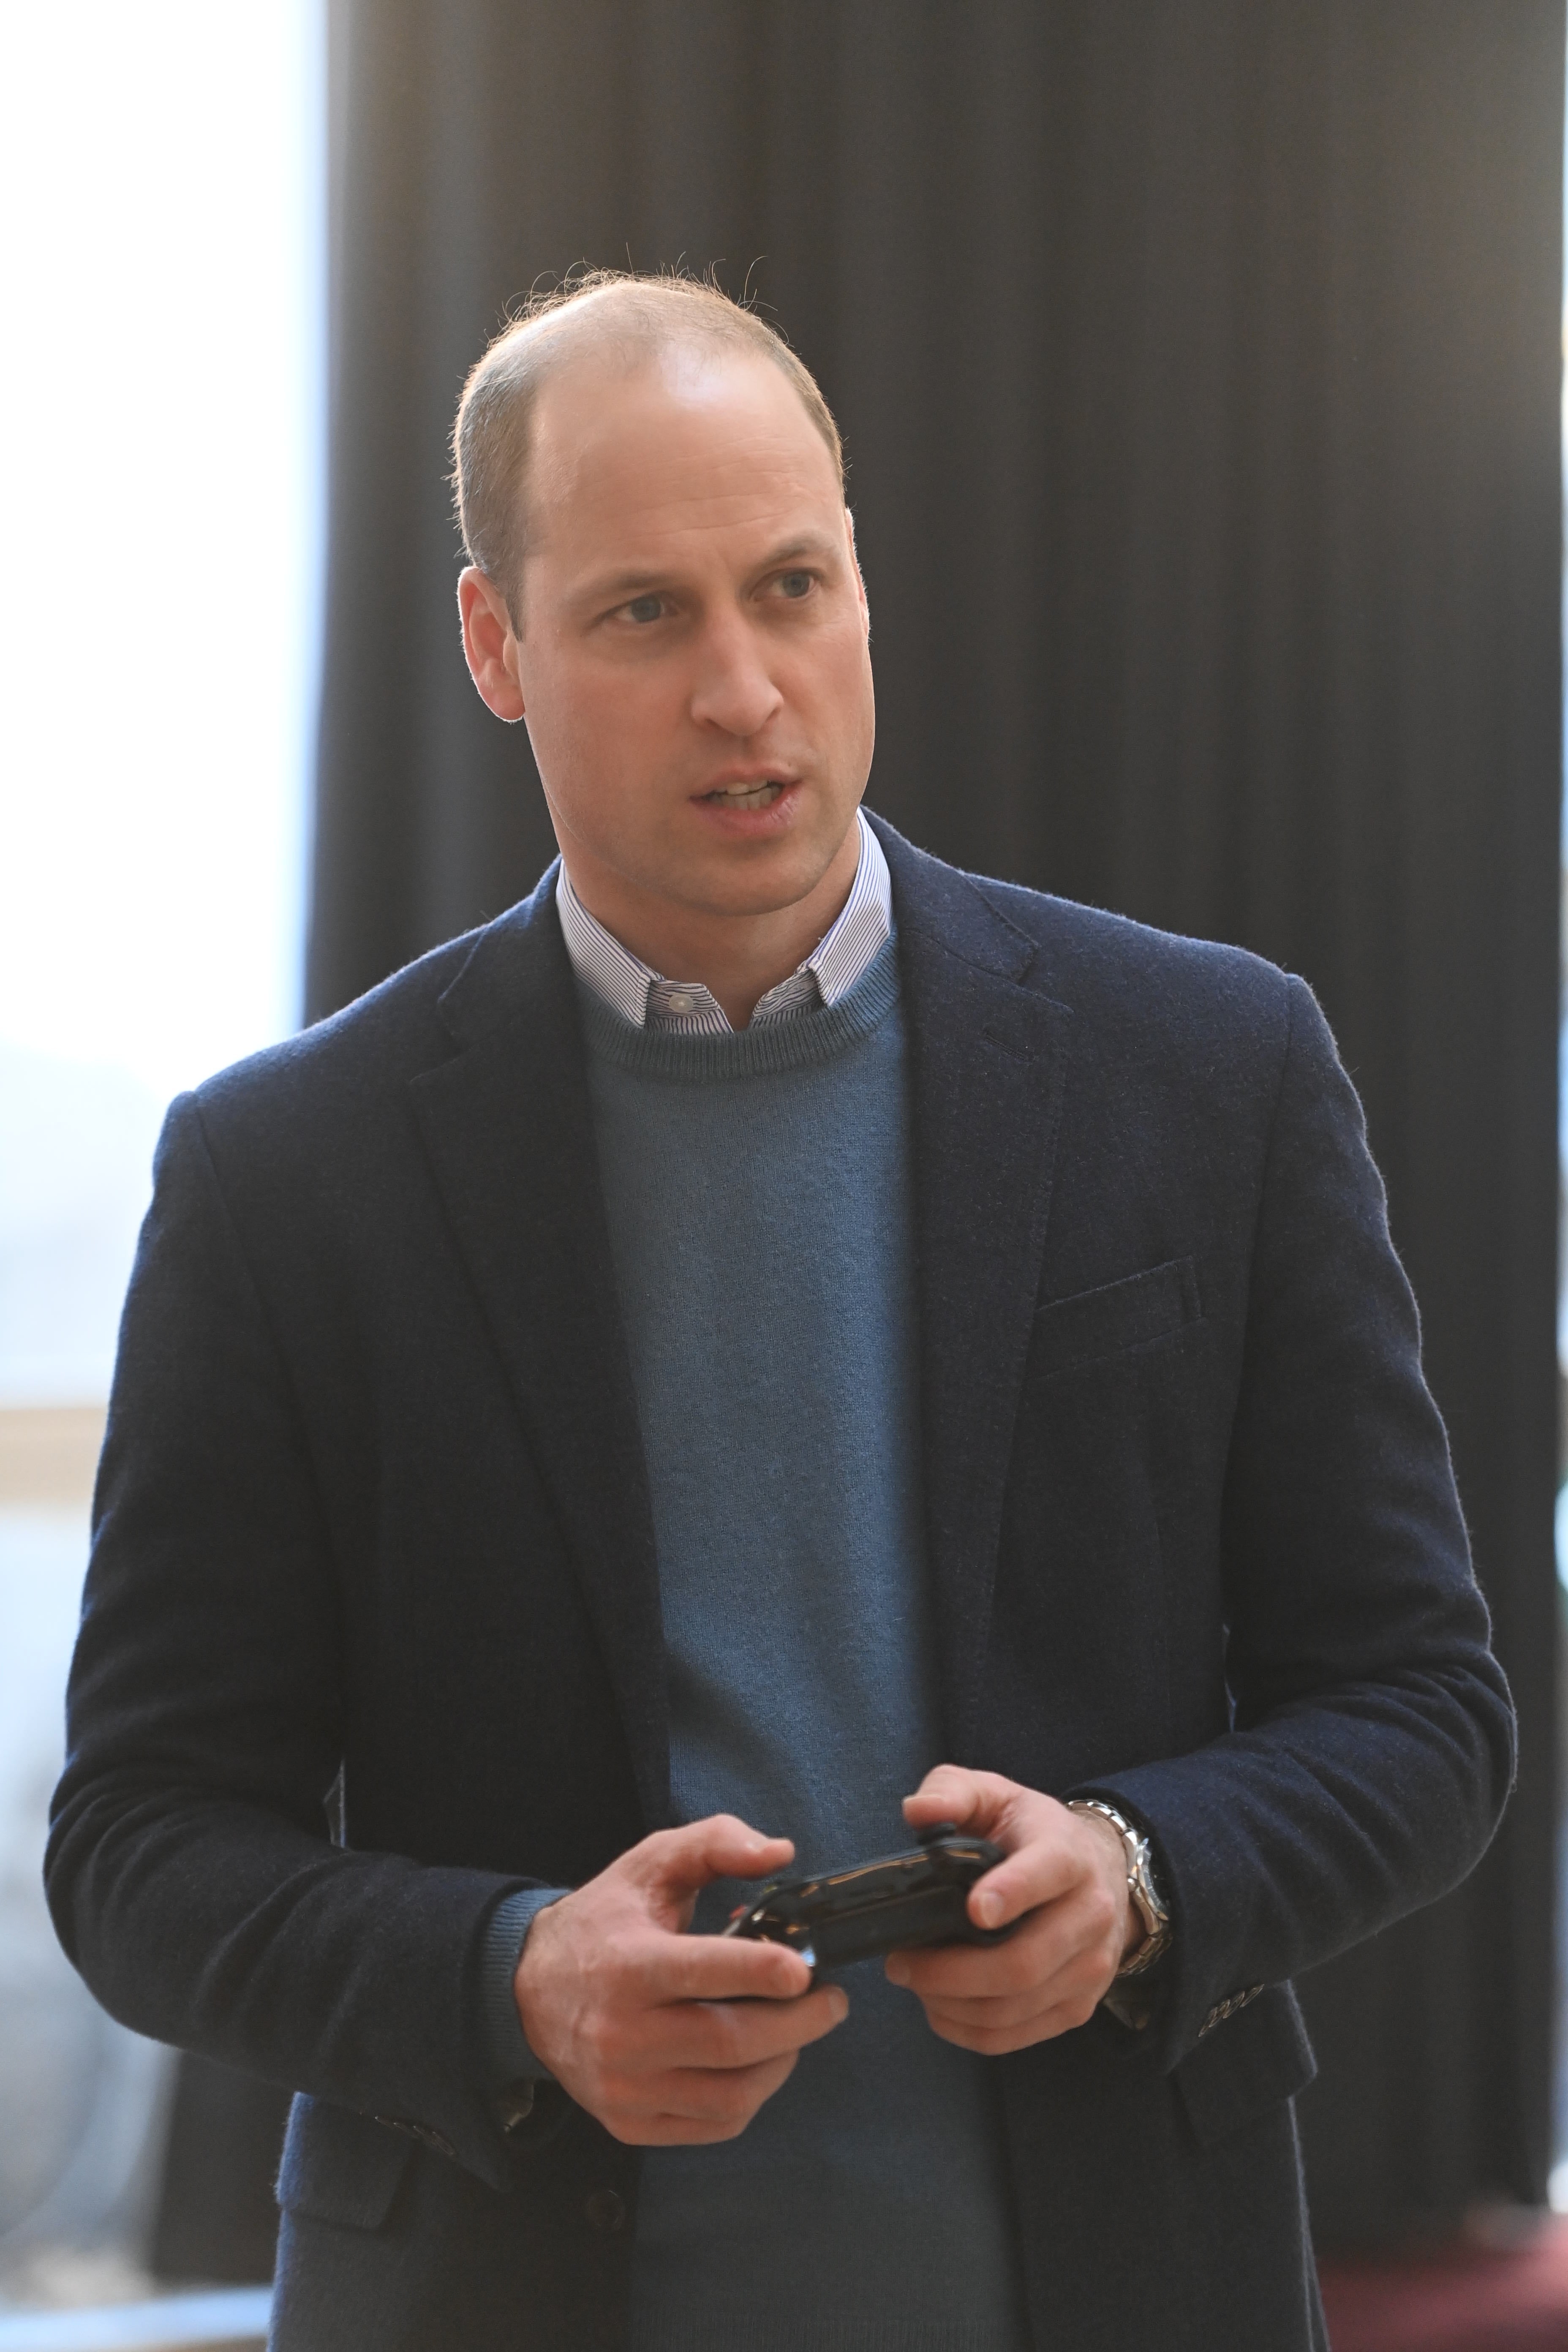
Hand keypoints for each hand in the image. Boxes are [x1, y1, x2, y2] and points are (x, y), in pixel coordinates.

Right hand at [515, 1815, 848, 2144]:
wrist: (529, 1988)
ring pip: (730, 2095)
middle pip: (730, 2043)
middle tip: (831, 2001)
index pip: (702, 1973)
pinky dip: (751, 2098)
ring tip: (798, 2030)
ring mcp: (625, 2087)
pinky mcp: (629, 2123)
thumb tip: (779, 1851)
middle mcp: (622, 2034)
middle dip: (798, 2024)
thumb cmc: (604, 1921)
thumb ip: (715, 1843)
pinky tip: (760, 2063)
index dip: (761, 1971)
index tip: (805, 1969)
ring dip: (782, 2063)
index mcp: (627, 1965)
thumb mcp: (651, 1863)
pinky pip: (712, 2125)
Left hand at [884, 1765, 1140, 2053]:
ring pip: (1015, 2006)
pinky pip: (1015, 2036)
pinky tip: (939, 2007)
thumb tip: (917, 1811)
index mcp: (1068, 1855)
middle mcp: (1090, 1916)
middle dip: (951, 1972)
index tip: (973, 1909)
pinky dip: (967, 2030)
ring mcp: (1089, 1970)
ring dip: (951, 2004)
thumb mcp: (995, 1795)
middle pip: (1023, 1962)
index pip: (1048, 1873)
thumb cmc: (1032, 1834)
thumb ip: (952, 1791)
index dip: (1012, 1892)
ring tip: (913, 1981)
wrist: (1098, 1875)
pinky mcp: (1077, 2008)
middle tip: (899, 1962)